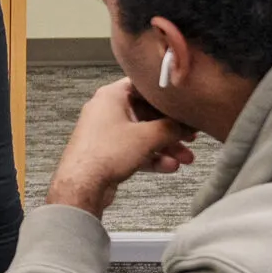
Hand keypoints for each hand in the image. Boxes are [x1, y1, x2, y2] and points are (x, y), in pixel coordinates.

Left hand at [47, 79, 197, 216]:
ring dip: (165, 147)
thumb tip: (186, 126)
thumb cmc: (105, 153)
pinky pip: (135, 151)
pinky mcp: (107, 152)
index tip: (184, 107)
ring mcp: (106, 132)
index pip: (144, 87)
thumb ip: (171, 128)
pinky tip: (169, 166)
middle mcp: (107, 110)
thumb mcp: (147, 136)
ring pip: (142, 135)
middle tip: (190, 137)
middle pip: (146, 114)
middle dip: (171, 129)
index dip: (167, 97)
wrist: (81, 185)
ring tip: (186, 158)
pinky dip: (152, 157)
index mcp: (112, 96)